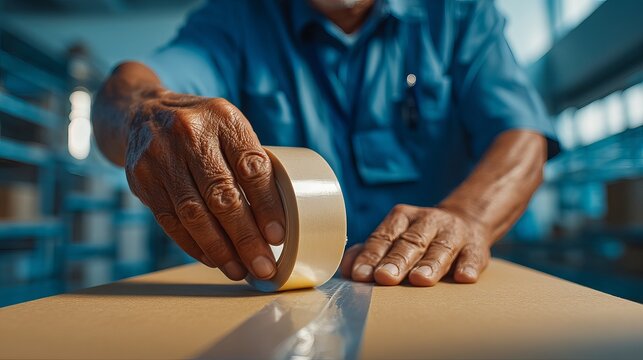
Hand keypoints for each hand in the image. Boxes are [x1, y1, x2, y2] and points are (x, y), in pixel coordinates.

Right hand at [125, 91, 284, 280]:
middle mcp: (189, 134)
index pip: (251, 167)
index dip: (266, 205)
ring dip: (220, 249)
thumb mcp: (230, 127)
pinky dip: (194, 245)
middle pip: (222, 195)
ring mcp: (161, 156)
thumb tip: (275, 218)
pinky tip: (212, 259)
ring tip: (239, 270)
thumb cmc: (203, 128)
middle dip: (245, 238)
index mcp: (223, 118)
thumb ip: (250, 162)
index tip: (277, 237)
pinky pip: (170, 221)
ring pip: (194, 214)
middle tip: (263, 266)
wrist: (145, 112)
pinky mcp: (142, 179)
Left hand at [340, 204, 490, 285]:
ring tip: (420, 280)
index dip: (371, 255)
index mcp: (402, 217)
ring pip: (441, 248)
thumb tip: (346, 269)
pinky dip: (469, 266)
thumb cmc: (418, 236)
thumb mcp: (394, 235)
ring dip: (431, 264)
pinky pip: (473, 256)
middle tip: (384, 278)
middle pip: (410, 241)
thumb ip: (370, 250)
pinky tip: (463, 277)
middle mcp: (427, 221)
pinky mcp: (476, 247)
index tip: (361, 275)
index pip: (383, 236)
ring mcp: (453, 232)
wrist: (465, 222)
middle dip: (397, 260)